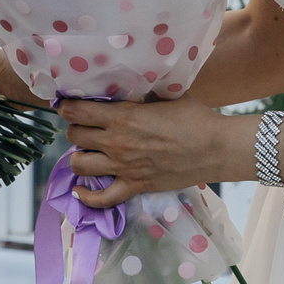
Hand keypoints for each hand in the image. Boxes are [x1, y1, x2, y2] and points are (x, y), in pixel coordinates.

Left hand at [59, 97, 249, 207]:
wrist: (215, 148)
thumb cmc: (194, 118)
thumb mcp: (166, 94)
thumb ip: (142, 92)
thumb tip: (131, 85)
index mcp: (122, 117)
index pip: (78, 111)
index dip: (68, 106)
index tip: (68, 105)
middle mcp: (116, 143)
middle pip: (75, 136)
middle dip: (76, 128)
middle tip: (86, 127)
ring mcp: (123, 167)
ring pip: (79, 164)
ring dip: (79, 156)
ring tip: (88, 151)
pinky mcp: (135, 186)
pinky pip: (101, 198)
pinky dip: (86, 196)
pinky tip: (81, 189)